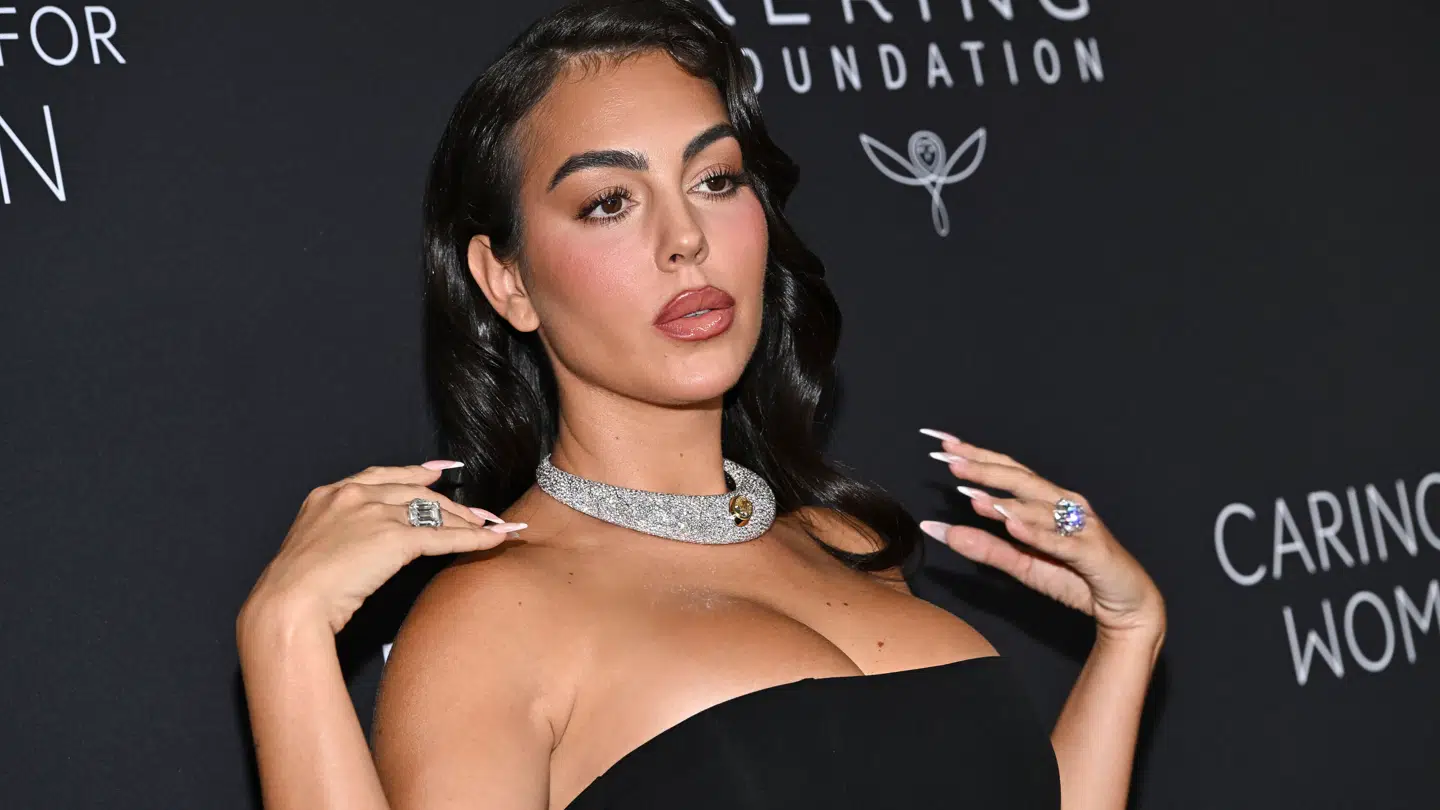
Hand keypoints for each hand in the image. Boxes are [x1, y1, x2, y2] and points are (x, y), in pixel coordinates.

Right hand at [237, 460, 527, 635]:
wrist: (288, 604)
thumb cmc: (295, 589)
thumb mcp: (312, 547)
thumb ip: (337, 535)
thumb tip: (359, 546)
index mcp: (330, 494)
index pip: (382, 476)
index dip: (414, 474)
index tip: (437, 472)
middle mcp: (354, 496)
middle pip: (415, 492)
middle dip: (451, 503)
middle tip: (476, 510)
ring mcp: (375, 514)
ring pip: (433, 512)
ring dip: (466, 519)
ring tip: (490, 525)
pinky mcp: (394, 539)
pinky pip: (443, 537)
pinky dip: (473, 539)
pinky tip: (493, 539)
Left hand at [916, 429, 1164, 642]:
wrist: (1127, 605)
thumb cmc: (1075, 577)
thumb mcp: (1022, 564)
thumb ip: (983, 546)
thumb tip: (937, 529)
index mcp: (1047, 501)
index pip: (1007, 471)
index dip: (976, 456)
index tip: (942, 444)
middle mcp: (1065, 504)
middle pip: (1021, 480)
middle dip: (984, 468)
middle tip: (949, 459)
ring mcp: (1082, 525)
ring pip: (1040, 507)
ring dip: (1006, 500)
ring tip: (972, 494)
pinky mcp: (1093, 552)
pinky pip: (1061, 542)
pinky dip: (1036, 533)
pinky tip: (1012, 525)